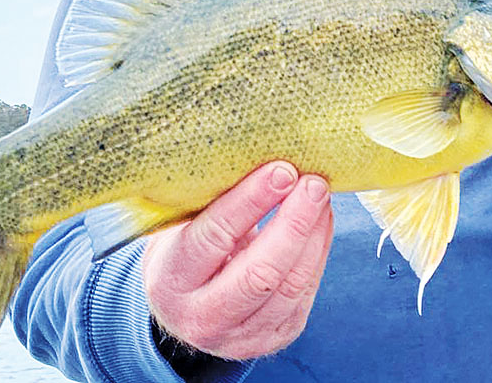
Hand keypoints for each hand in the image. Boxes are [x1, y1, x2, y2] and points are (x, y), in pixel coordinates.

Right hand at [141, 161, 332, 360]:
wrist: (183, 309)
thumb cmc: (184, 249)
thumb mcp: (180, 227)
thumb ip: (212, 201)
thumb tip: (264, 154)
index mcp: (171, 282)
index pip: (213, 238)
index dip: (251, 202)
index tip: (281, 170)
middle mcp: (202, 318)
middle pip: (260, 272)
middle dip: (294, 222)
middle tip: (313, 182)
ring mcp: (240, 337)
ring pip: (290, 284)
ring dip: (313, 234)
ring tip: (321, 195)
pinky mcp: (273, 338)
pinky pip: (304, 293)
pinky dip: (318, 251)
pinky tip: (321, 220)